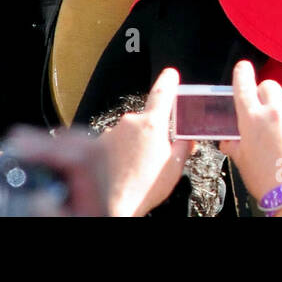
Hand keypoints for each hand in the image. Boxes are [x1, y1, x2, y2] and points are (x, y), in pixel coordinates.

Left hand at [0, 67, 192, 216]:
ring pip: (125, 135)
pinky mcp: (94, 146)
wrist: (111, 207)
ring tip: (133, 171)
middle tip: (153, 157)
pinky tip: (118, 173)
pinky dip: (114, 157)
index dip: (169, 81)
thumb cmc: (142, 189)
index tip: (171, 74)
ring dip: (129, 148)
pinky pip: (109, 146)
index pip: (163, 93)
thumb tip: (187, 139)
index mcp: (151, 124)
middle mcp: (128, 123)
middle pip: (144, 121)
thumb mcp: (175, 167)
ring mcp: (109, 134)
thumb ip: (184, 146)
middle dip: (149, 135)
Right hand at [219, 61, 281, 204]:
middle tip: (261, 108)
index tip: (243, 67)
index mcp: (252, 118)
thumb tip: (229, 139)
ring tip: (278, 133)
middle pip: (269, 86)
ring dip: (281, 112)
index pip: (245, 85)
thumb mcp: (240, 159)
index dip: (242, 73)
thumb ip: (233, 143)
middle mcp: (274, 112)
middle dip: (264, 94)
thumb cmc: (263, 178)